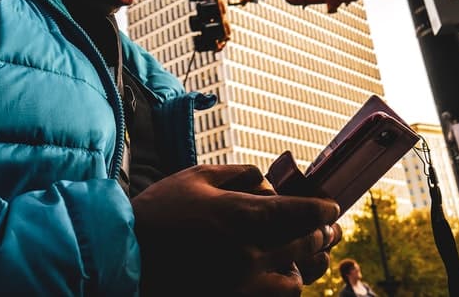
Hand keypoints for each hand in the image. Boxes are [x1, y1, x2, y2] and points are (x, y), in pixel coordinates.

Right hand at [131, 164, 340, 295]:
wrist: (126, 256)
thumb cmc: (159, 211)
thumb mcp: (196, 177)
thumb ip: (237, 174)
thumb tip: (267, 182)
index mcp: (242, 215)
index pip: (302, 213)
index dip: (323, 209)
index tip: (332, 207)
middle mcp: (250, 251)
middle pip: (305, 244)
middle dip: (322, 234)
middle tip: (330, 229)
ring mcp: (243, 282)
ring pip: (295, 279)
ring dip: (306, 265)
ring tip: (308, 256)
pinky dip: (284, 286)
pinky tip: (281, 276)